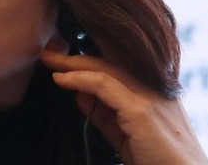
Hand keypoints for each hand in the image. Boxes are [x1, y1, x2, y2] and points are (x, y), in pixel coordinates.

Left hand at [40, 50, 207, 164]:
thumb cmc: (159, 162)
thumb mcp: (125, 134)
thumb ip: (104, 115)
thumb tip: (79, 94)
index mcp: (154, 90)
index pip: (117, 66)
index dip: (87, 61)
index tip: (61, 61)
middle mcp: (155, 87)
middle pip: (109, 61)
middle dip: (76, 56)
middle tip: (49, 54)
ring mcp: (150, 96)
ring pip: (106, 67)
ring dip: (72, 63)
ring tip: (49, 61)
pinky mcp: (141, 110)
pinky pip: (104, 85)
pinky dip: (79, 79)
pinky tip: (61, 80)